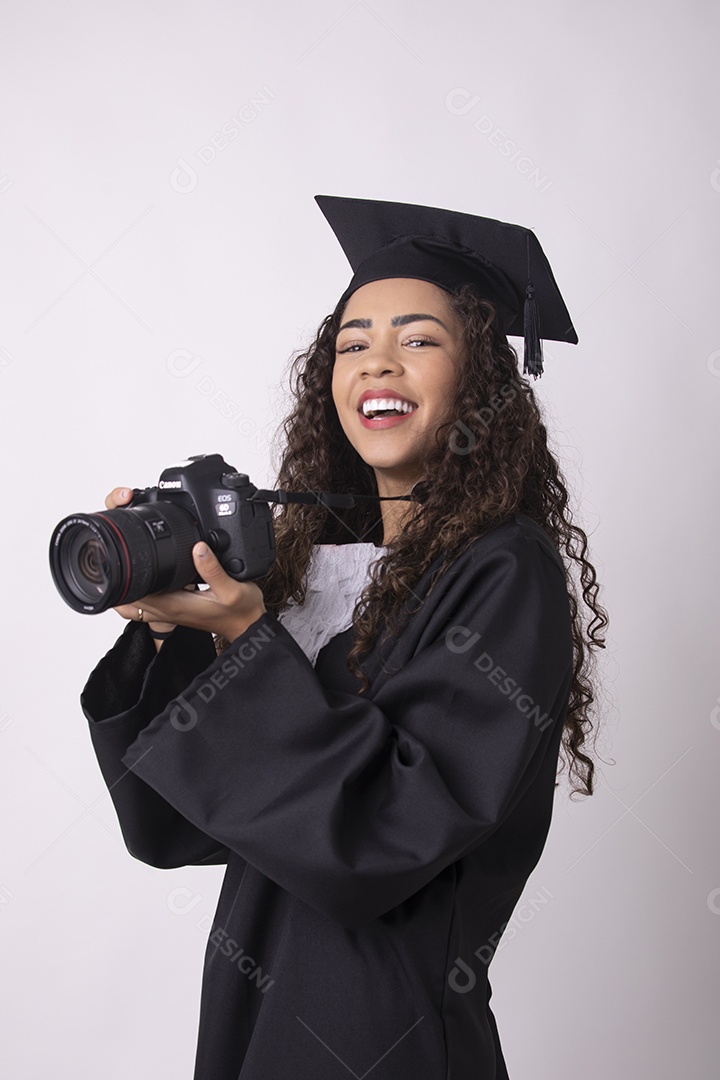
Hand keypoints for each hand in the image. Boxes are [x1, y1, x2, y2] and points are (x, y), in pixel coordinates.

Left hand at [106, 487, 265, 644]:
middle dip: (119, 581)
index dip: (124, 577)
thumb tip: (197, 547)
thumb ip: (213, 569)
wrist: (248, 626)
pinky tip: (149, 575)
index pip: (136, 593)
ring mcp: (170, 612)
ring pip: (134, 603)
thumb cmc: (241, 612)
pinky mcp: (175, 610)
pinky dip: (140, 592)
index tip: (121, 558)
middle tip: (120, 557)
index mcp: (175, 605)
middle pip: (127, 599)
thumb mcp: (232, 588)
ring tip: (129, 565)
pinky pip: (147, 604)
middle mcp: (168, 610)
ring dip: (127, 587)